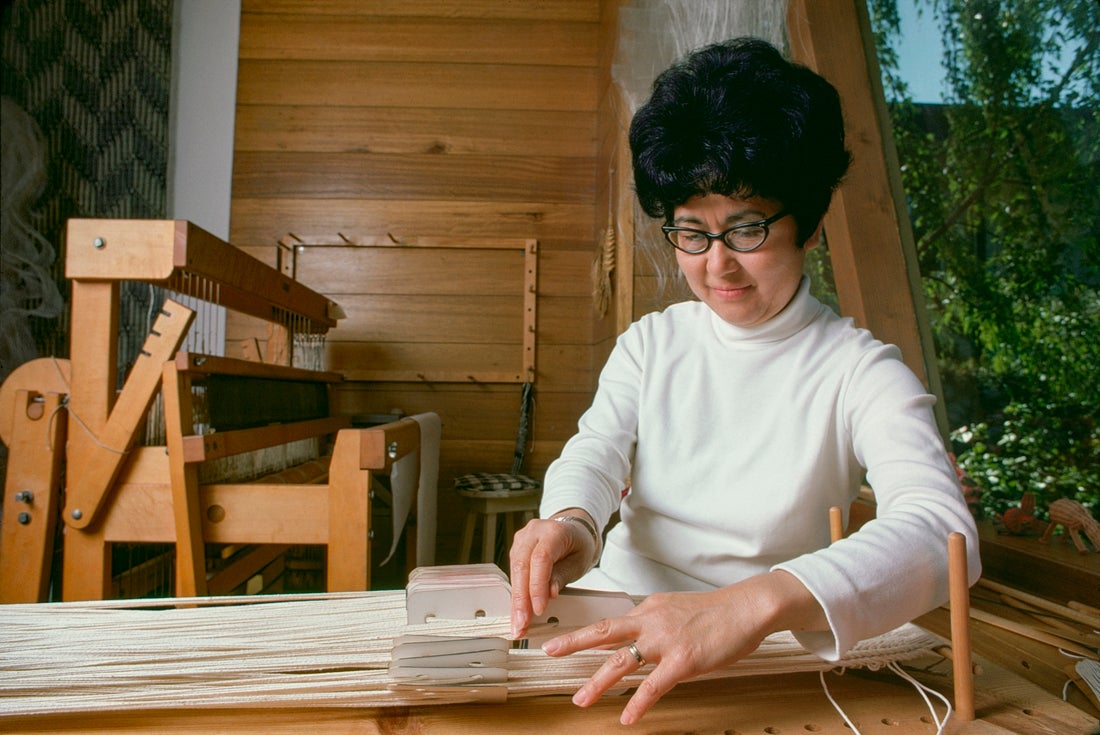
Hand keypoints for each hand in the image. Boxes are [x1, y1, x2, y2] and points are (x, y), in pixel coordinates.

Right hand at [509, 511, 597, 638]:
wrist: (573, 532)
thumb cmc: (578, 545)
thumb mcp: (579, 562)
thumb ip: (563, 576)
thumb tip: (549, 594)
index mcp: (553, 531)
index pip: (541, 559)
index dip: (537, 586)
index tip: (538, 609)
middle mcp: (533, 533)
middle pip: (522, 566)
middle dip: (520, 599)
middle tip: (521, 624)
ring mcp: (521, 540)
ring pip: (514, 572)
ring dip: (516, 601)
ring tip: (518, 625)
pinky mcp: (516, 551)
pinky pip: (513, 574)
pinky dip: (516, 595)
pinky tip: (517, 613)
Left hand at [540, 571, 826, 724]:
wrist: (747, 608)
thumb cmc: (716, 612)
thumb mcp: (676, 609)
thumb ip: (654, 621)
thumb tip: (637, 634)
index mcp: (648, 609)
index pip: (610, 623)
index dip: (584, 633)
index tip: (561, 640)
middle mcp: (651, 622)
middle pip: (604, 632)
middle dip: (574, 643)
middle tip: (550, 652)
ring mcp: (665, 641)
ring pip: (622, 661)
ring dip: (598, 682)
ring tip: (581, 699)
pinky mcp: (683, 660)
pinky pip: (654, 685)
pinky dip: (638, 703)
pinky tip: (627, 717)